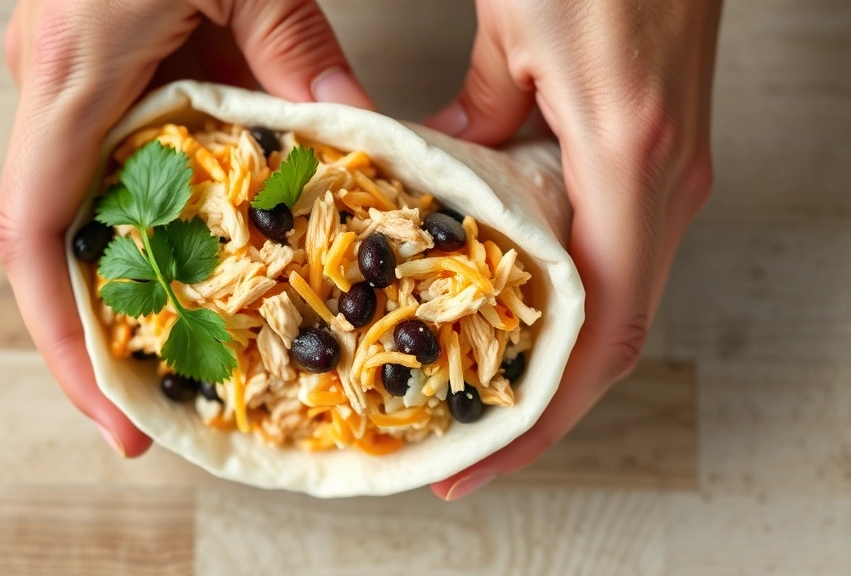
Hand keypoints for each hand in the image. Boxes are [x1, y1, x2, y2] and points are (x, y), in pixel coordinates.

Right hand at [0, 0, 372, 456]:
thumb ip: (300, 64)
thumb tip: (360, 143)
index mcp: (71, 74)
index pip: (35, 236)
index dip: (66, 340)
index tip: (117, 411)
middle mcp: (48, 89)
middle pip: (51, 245)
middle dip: (101, 332)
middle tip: (171, 399)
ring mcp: (61, 80)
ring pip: (77, 210)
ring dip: (129, 280)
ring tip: (197, 342)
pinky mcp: (89, 70)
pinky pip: (106, 164)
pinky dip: (147, 218)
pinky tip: (205, 243)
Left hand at [428, 0, 720, 498]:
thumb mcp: (514, 30)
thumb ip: (476, 115)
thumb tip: (448, 170)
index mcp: (628, 157)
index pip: (605, 326)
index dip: (545, 410)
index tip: (481, 457)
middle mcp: (666, 182)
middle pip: (617, 337)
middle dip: (543, 411)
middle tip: (467, 453)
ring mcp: (673, 173)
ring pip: (622, 305)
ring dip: (558, 366)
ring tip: (484, 404)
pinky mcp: (661, 157)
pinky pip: (622, 260)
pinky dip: (574, 310)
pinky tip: (522, 323)